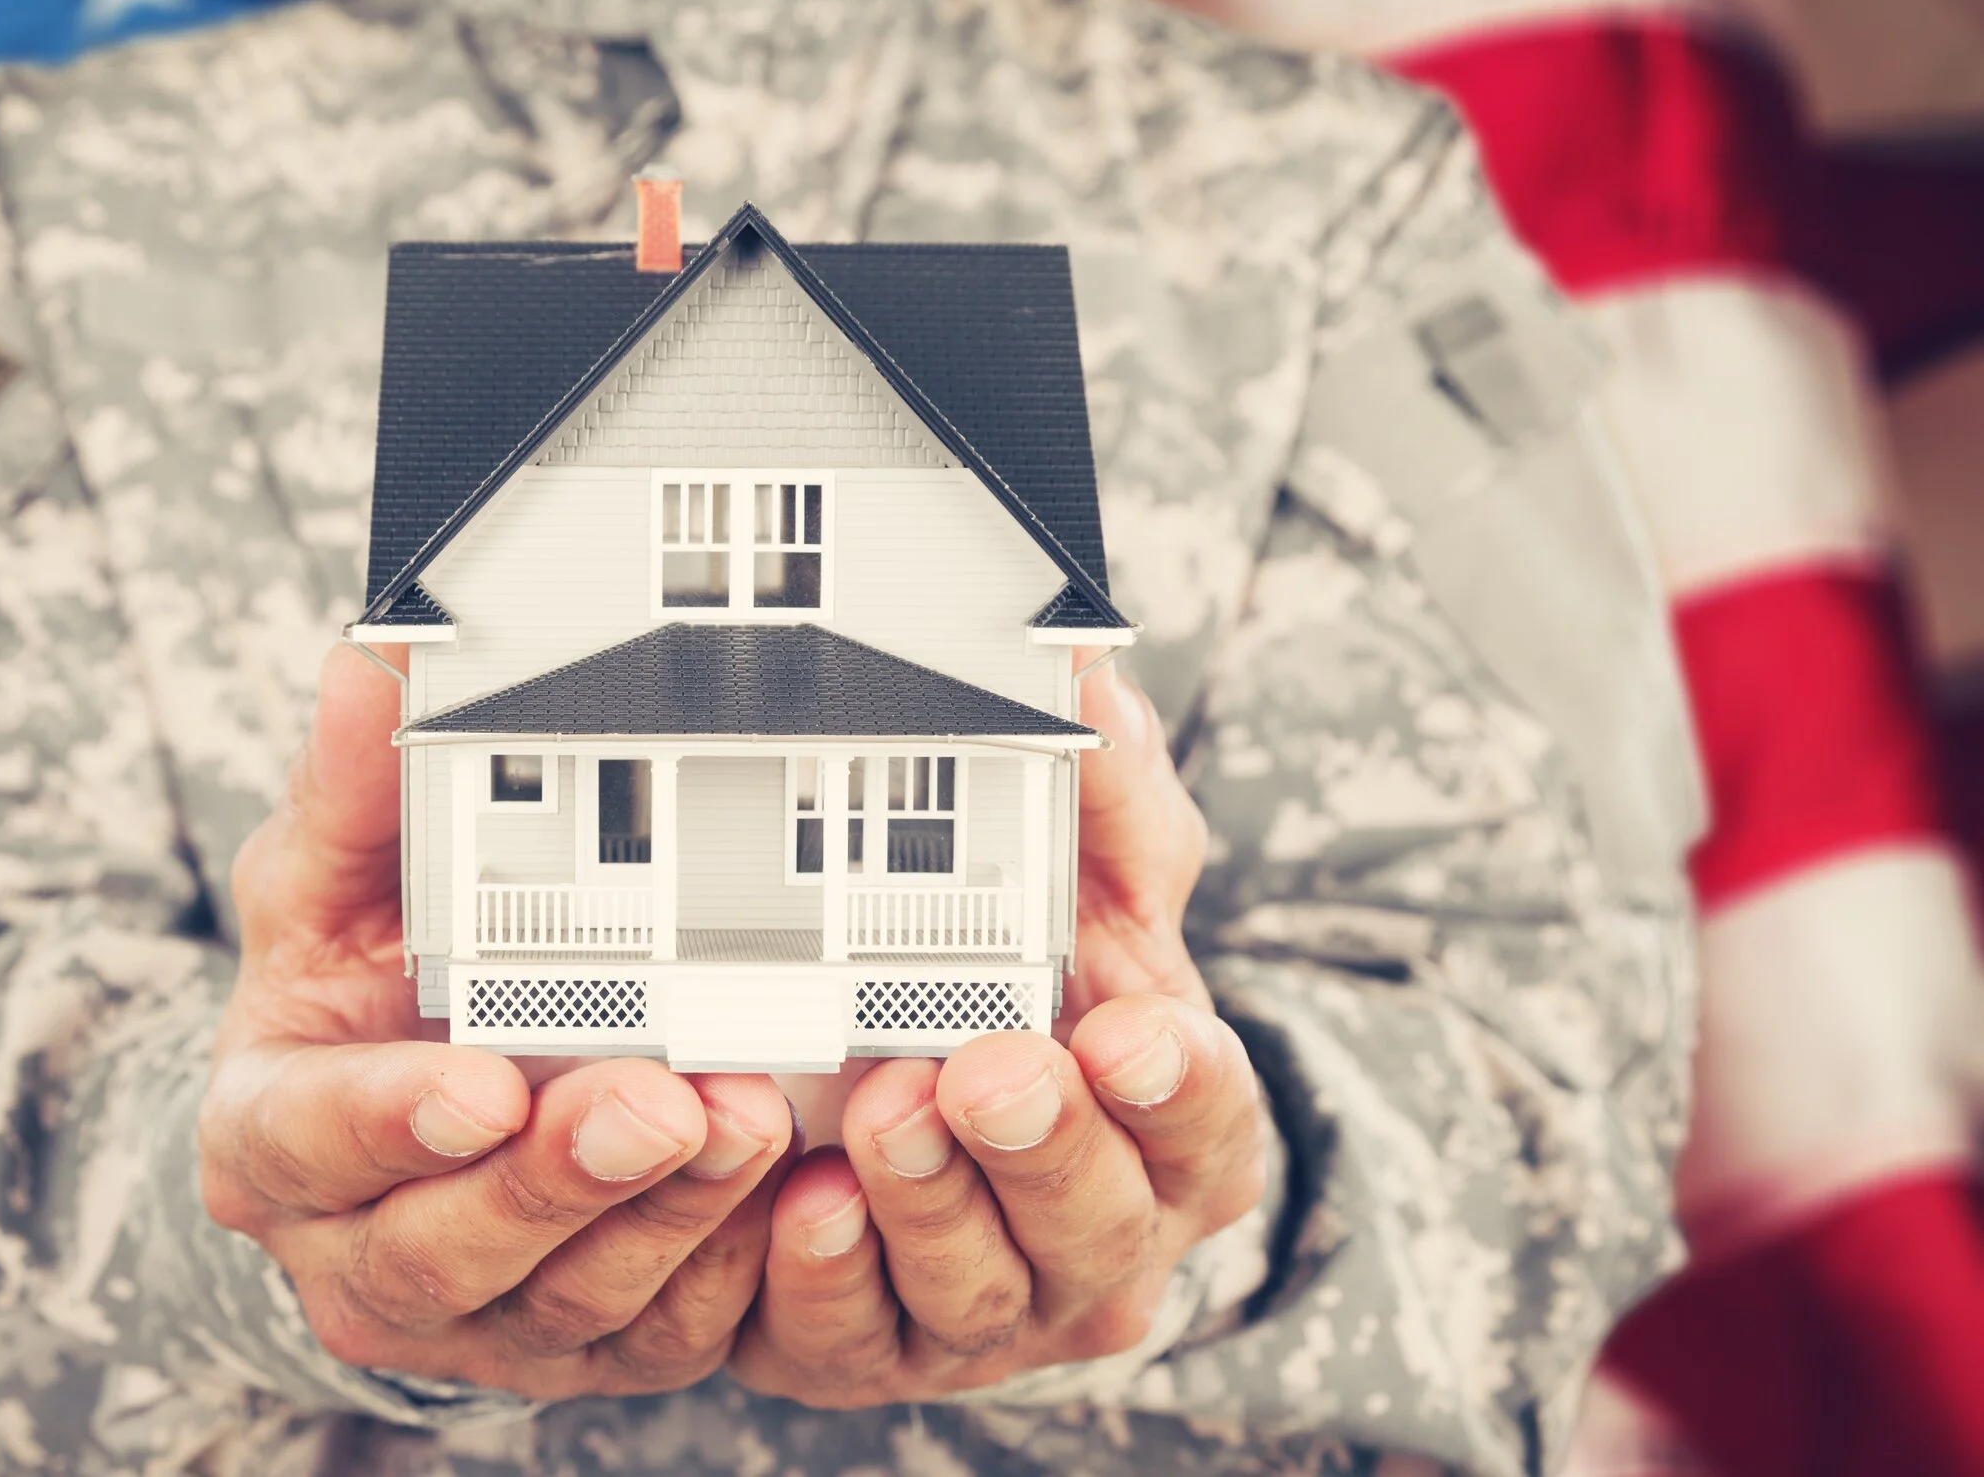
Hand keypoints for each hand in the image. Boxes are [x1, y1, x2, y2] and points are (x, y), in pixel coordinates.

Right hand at [199, 643, 796, 1399]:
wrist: (406, 1118)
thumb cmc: (359, 989)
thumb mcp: (331, 880)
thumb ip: (356, 786)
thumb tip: (375, 666)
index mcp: (277, 1137)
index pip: (311, 1139)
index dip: (390, 1121)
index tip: (479, 1083)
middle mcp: (362, 1250)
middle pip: (448, 1245)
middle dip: (562, 1180)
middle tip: (661, 1102)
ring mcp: (478, 1314)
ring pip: (570, 1299)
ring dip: (667, 1221)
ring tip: (751, 1123)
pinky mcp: (586, 1341)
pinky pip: (662, 1335)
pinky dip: (731, 1274)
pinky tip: (793, 1196)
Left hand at [730, 667, 1268, 1406]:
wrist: (887, 1095)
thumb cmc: (1023, 991)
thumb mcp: (1077, 882)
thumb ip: (1098, 787)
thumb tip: (1083, 659)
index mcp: (1174, 1130)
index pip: (1205, 1118)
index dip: (1175, 1084)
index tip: (1127, 1029)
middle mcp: (1102, 1236)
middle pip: (1095, 1219)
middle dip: (1040, 1146)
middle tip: (986, 1069)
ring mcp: (994, 1305)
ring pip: (977, 1287)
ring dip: (929, 1205)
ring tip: (882, 1116)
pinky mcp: (878, 1346)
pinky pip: (855, 1334)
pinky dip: (827, 1279)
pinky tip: (799, 1207)